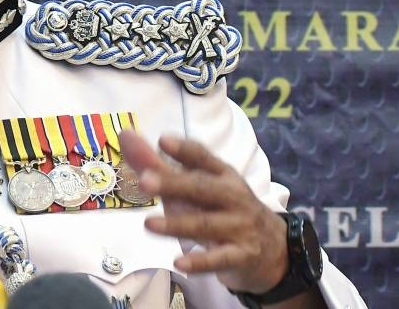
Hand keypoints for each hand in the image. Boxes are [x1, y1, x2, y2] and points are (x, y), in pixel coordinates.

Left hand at [118, 130, 288, 293]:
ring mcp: (239, 226)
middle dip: (173, 183)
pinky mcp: (242, 255)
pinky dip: (200, 261)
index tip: (163, 140)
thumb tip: (125, 136)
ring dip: (177, 224)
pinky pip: (219, 259)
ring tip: (148, 224)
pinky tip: (179, 262)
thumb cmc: (223, 208)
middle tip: (144, 181)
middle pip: (202, 188)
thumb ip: (158, 163)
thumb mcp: (198, 184)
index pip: (203, 158)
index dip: (184, 149)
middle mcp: (233, 196)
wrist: (272, 248)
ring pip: (205, 224)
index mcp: (222, 174)